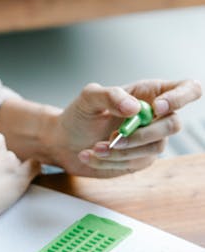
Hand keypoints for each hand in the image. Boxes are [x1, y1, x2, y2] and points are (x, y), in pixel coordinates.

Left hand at [52, 78, 200, 177]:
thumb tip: (135, 107)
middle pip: (174, 124)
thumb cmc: (78, 114)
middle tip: (114, 136)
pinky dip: (111, 160)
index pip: (187, 89)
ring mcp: (150, 139)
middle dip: (143, 133)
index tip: (157, 108)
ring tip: (94, 146)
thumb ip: (110, 95)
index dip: (180, 98)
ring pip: (154, 148)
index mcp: (148, 92)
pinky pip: (135, 163)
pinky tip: (91, 154)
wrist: (64, 142)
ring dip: (122, 150)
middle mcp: (155, 116)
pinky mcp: (141, 159)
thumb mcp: (88, 98)